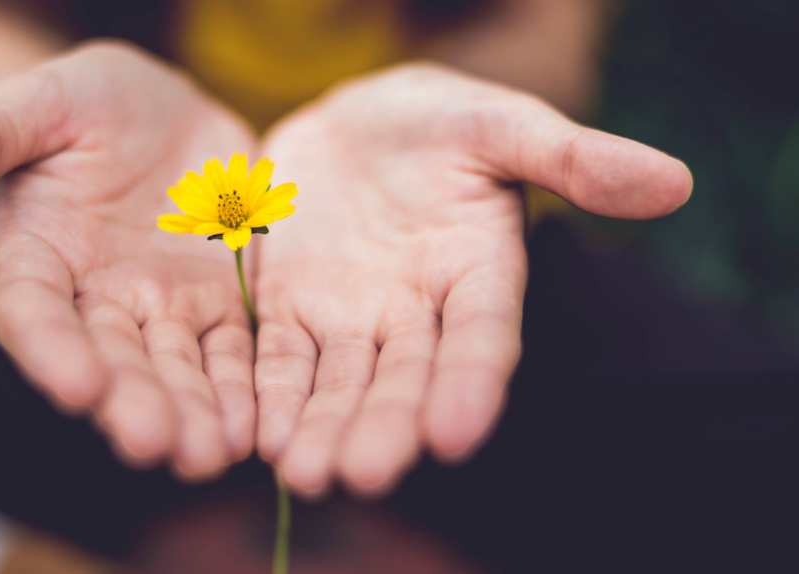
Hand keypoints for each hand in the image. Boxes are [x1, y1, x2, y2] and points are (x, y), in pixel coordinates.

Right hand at [0, 41, 257, 478]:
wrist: (167, 111)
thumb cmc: (89, 102)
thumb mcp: (38, 104)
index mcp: (38, 256)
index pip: (34, 312)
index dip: (51, 350)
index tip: (77, 387)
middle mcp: (96, 298)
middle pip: (112, 359)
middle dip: (133, 402)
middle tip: (156, 444)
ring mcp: (161, 307)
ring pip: (176, 368)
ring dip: (192, 413)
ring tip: (210, 454)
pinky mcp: (218, 303)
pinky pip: (231, 351)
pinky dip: (241, 389)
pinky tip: (254, 427)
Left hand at [254, 63, 691, 495]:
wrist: (357, 123)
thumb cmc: (440, 122)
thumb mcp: (502, 125)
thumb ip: (573, 157)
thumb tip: (674, 182)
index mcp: (478, 274)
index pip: (482, 337)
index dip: (471, 383)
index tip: (455, 434)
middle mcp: (417, 313)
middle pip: (404, 378)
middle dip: (385, 426)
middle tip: (364, 474)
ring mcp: (352, 316)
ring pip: (339, 382)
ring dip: (322, 428)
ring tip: (304, 474)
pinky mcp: (291, 308)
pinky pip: (279, 358)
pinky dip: (271, 395)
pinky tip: (258, 435)